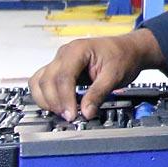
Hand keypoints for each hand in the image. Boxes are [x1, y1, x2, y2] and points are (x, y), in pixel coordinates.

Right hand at [28, 29, 163, 121]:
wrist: (129, 49)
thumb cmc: (123, 56)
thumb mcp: (115, 76)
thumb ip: (98, 94)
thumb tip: (86, 113)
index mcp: (77, 50)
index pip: (62, 77)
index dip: (65, 99)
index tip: (72, 115)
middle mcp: (64, 53)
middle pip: (46, 80)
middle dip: (55, 102)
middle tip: (69, 117)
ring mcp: (59, 60)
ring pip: (39, 81)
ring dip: (46, 100)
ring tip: (63, 113)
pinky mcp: (59, 69)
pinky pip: (42, 82)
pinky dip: (45, 95)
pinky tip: (57, 105)